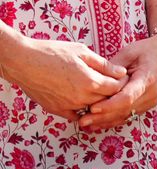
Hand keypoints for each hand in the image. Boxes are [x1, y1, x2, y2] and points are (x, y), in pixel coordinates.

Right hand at [2, 37, 127, 120]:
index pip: (117, 88)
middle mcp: (81, 98)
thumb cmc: (53, 52)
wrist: (23, 62)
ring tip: (96, 89)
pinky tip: (81, 99)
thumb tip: (121, 72)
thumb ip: (103, 65)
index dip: (122, 82)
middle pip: (107, 100)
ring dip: (98, 102)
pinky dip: (82, 110)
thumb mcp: (82, 52)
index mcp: (90, 82)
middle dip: (112, 92)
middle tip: (111, 82)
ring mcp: (68, 106)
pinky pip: (76, 116)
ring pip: (92, 108)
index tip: (121, 76)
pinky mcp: (56, 110)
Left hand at [80, 35, 156, 130]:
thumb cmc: (150, 50)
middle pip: (125, 110)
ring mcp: (150, 101)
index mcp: (147, 79)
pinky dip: (114, 120)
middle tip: (82, 121)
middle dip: (103, 117)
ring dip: (106, 122)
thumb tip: (96, 79)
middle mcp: (151, 94)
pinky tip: (98, 123)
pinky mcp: (147, 105)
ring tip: (86, 124)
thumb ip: (113, 66)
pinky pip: (129, 115)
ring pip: (126, 116)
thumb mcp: (130, 51)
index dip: (110, 105)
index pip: (127, 97)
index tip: (92, 108)